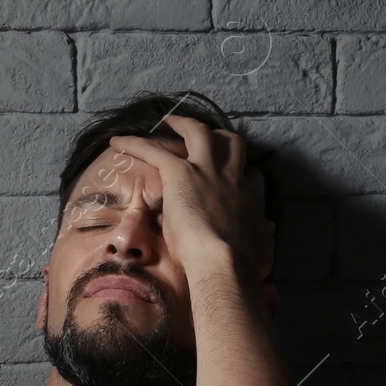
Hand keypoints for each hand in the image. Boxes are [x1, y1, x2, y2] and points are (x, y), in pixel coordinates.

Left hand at [107, 115, 274, 279]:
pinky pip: (154, 150)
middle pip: (231, 143)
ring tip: (168, 120)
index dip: (242, 172)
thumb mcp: (263, 248)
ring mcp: (207, 171)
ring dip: (182, 124)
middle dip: (219, 136)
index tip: (235, 177)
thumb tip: (267, 230)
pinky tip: (118, 142)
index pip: (250, 175)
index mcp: (251, 197)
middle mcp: (232, 177)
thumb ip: (262, 235)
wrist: (223, 263)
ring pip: (198, 133)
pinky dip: (135, 143)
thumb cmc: (243, 265)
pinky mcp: (181, 174)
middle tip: (206, 134)